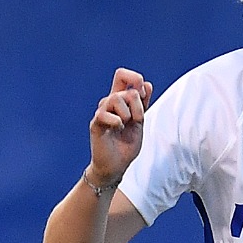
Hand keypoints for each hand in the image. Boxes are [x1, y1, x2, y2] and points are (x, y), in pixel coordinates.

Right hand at [86, 68, 151, 190]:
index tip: (143, 96)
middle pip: (121, 80)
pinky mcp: (96, 124)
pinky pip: (104, 113)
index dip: (135, 79)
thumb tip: (147, 84)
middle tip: (137, 117)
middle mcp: (109, 103)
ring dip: (128, 112)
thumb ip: (142, 104)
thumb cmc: (126, 146)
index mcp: (120, 100)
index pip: (123, 75)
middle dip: (136, 99)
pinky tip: (119, 128)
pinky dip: (117, 121)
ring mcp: (102, 112)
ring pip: (116, 97)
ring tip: (127, 125)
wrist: (116, 167)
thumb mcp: (139, 122)